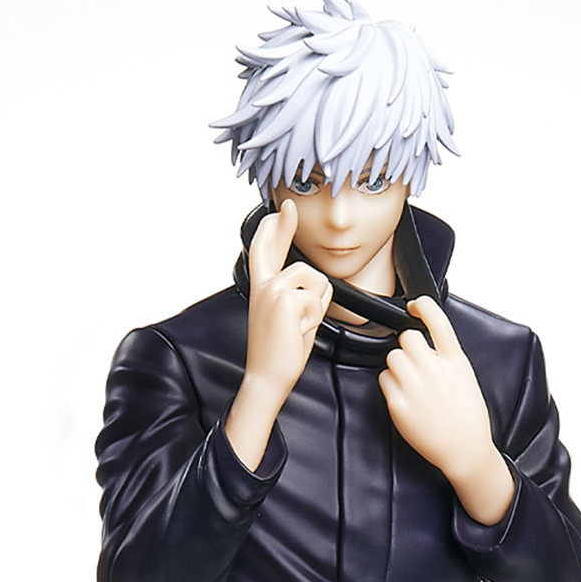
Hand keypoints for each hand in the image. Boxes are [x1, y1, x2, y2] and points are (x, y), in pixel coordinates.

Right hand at [244, 199, 333, 405]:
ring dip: (317, 304)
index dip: (274, 228)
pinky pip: (318, 298)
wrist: (267, 375)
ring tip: (300, 325)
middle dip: (284, 225)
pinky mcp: (285, 299)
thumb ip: (295, 294)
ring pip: (316, 280)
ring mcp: (272, 290)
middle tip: (289, 206)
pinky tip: (299, 330)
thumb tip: (312, 279)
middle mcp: (263, 285)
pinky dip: (316, 317)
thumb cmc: (279, 351)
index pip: (266, 250)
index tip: (281, 208)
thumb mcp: (287, 317)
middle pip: (278, 246)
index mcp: (262, 288)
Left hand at [378, 297, 514, 522]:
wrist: (465, 449)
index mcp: (455, 361)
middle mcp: (435, 370)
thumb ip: (447, 356)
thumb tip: (428, 341)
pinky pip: (384, 379)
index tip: (415, 304)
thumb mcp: (465, 376)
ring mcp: (416, 387)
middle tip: (414, 361)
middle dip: (408, 346)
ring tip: (409, 381)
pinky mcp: (400, 404)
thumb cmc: (468, 416)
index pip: (437, 320)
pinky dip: (390, 385)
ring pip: (392, 356)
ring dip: (397, 365)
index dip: (423, 306)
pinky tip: (403, 396)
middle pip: (407, 337)